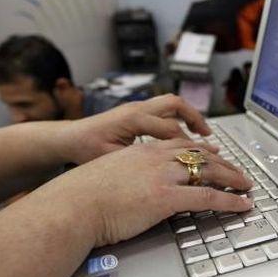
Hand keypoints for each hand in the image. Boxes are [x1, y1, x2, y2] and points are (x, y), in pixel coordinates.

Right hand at [42, 138, 252, 246]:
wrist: (72, 205)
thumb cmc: (81, 196)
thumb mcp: (109, 174)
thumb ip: (128, 174)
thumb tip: (134, 185)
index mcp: (143, 150)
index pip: (181, 145)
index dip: (202, 150)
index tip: (215, 153)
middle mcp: (156, 158)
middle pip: (201, 155)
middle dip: (225, 163)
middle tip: (239, 171)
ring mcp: (163, 176)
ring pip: (209, 172)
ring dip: (233, 178)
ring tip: (247, 185)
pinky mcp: (167, 198)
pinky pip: (209, 197)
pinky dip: (231, 200)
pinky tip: (243, 204)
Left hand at [58, 94, 211, 164]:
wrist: (68, 139)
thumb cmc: (85, 150)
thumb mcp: (112, 160)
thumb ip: (137, 162)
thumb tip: (164, 172)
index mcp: (133, 119)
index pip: (171, 129)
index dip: (188, 146)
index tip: (202, 160)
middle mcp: (137, 108)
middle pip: (176, 105)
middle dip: (195, 119)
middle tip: (209, 137)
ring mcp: (137, 107)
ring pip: (171, 104)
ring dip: (189, 116)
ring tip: (203, 133)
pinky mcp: (136, 112)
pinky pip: (163, 110)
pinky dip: (177, 119)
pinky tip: (183, 135)